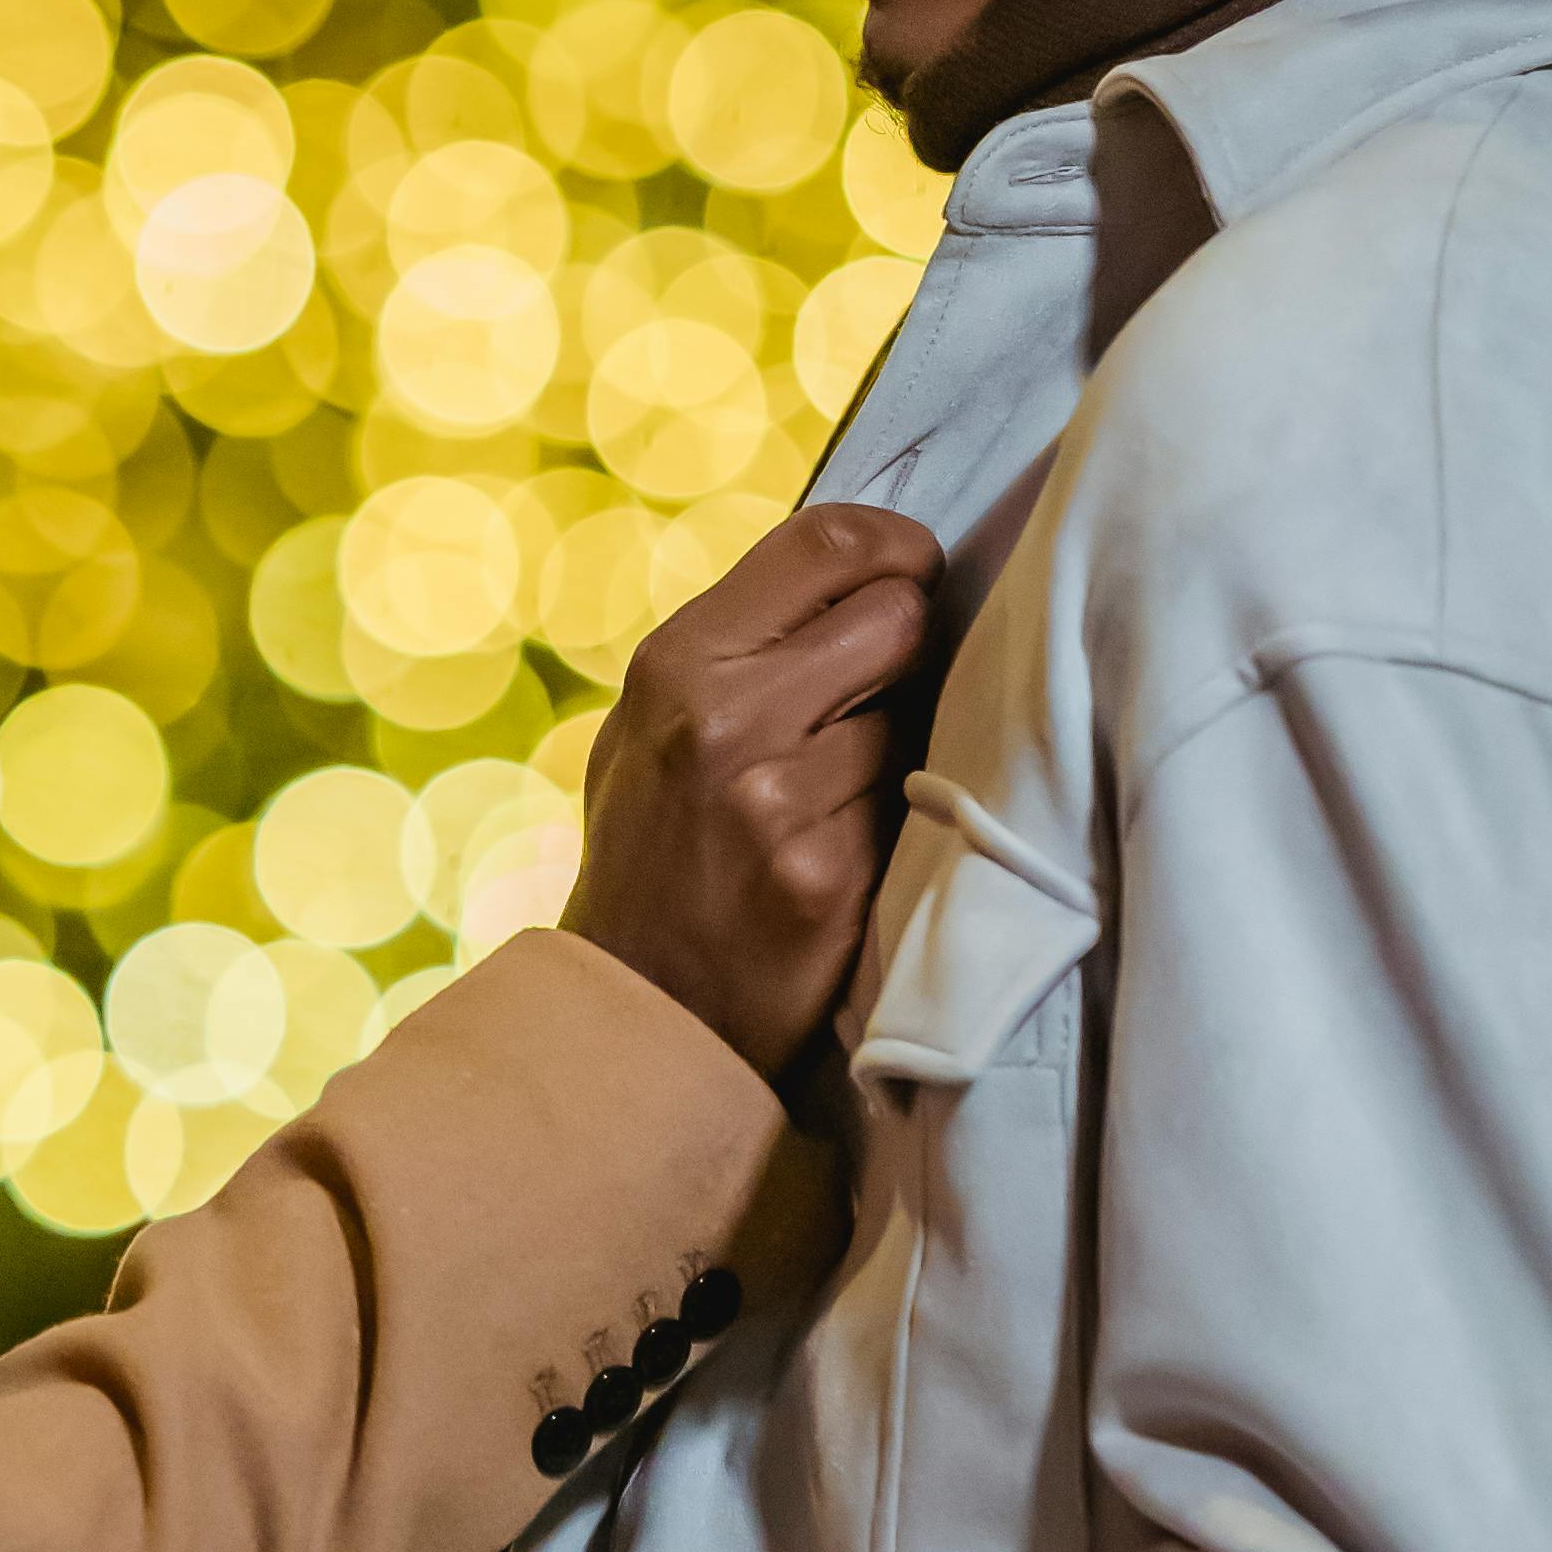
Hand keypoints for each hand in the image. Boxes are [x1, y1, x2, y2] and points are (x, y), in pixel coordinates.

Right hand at [565, 499, 942, 1079]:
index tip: (915, 570)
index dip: (897, 545)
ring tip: (845, 789)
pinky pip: (913, 805)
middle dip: (913, 644)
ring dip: (901, 745)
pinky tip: (851, 847)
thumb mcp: (648, 728)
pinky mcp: (833, 876)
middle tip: (892, 686)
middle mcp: (728, 718)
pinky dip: (900, 819)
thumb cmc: (652, 856)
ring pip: (916, 717)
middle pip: (899, 616)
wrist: (634, 1011)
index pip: (826, 540)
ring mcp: (783, 801)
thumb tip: (860, 579)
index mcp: (679, 662)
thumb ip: (739, 650)